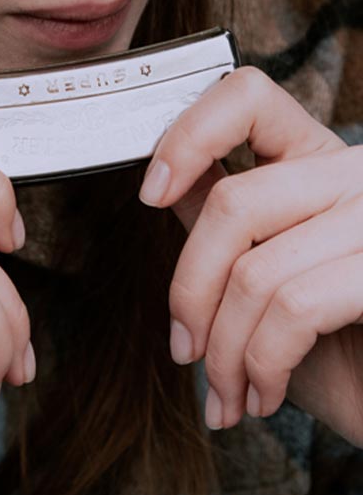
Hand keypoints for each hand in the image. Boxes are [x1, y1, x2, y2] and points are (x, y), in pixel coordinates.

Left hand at [138, 66, 362, 446]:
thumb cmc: (326, 347)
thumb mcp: (262, 276)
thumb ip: (222, 223)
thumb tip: (164, 183)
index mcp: (312, 163)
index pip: (246, 98)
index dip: (187, 135)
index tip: (151, 193)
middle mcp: (352, 175)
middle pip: (231, 206)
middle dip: (190, 294)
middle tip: (184, 351)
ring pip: (255, 270)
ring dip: (223, 352)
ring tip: (226, 393)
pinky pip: (294, 307)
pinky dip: (261, 366)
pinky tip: (261, 396)